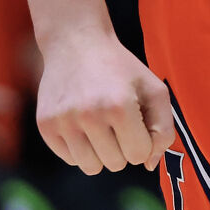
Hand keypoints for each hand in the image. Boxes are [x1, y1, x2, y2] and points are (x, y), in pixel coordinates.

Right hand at [36, 30, 173, 173]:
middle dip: (121, 147)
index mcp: (120, 106)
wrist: (75, 42)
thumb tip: (148, 164)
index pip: (139, 155)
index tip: (135, 121)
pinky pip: (70, 159)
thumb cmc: (120, 68)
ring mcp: (64, 121)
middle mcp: (89, 115)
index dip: (141, 140)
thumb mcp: (154, 89)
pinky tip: (80, 122)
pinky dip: (79, 148)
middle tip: (116, 120)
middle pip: (116, 164)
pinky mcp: (46, 125)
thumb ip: (164, 129)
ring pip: (91, 167)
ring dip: (100, 152)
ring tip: (99, 124)